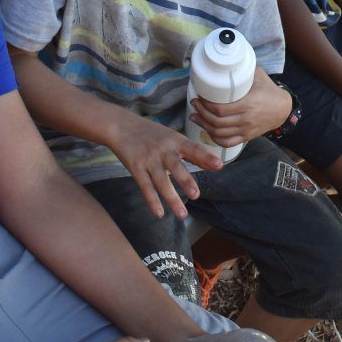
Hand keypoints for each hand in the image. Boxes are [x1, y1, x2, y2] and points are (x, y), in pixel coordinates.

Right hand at [106, 114, 221, 220]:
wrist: (122, 126)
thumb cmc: (152, 134)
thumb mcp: (173, 138)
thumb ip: (193, 152)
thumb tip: (215, 165)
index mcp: (175, 140)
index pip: (193, 149)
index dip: (206, 157)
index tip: (219, 166)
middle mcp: (163, 150)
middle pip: (176, 167)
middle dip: (186, 181)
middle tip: (196, 195)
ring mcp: (148, 159)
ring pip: (161, 181)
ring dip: (171, 199)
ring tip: (182, 214)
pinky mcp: (135, 168)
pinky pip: (145, 186)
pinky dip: (152, 201)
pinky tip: (159, 213)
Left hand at [187, 68, 290, 147]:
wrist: (283, 109)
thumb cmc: (270, 91)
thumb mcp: (258, 76)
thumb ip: (243, 69)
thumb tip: (226, 61)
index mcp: (248, 103)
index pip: (220, 109)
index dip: (205, 104)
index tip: (199, 96)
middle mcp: (245, 119)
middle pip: (216, 121)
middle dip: (201, 113)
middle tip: (194, 104)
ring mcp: (245, 129)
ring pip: (219, 132)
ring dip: (204, 125)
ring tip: (195, 117)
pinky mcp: (246, 137)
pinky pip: (227, 142)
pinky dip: (215, 138)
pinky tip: (208, 130)